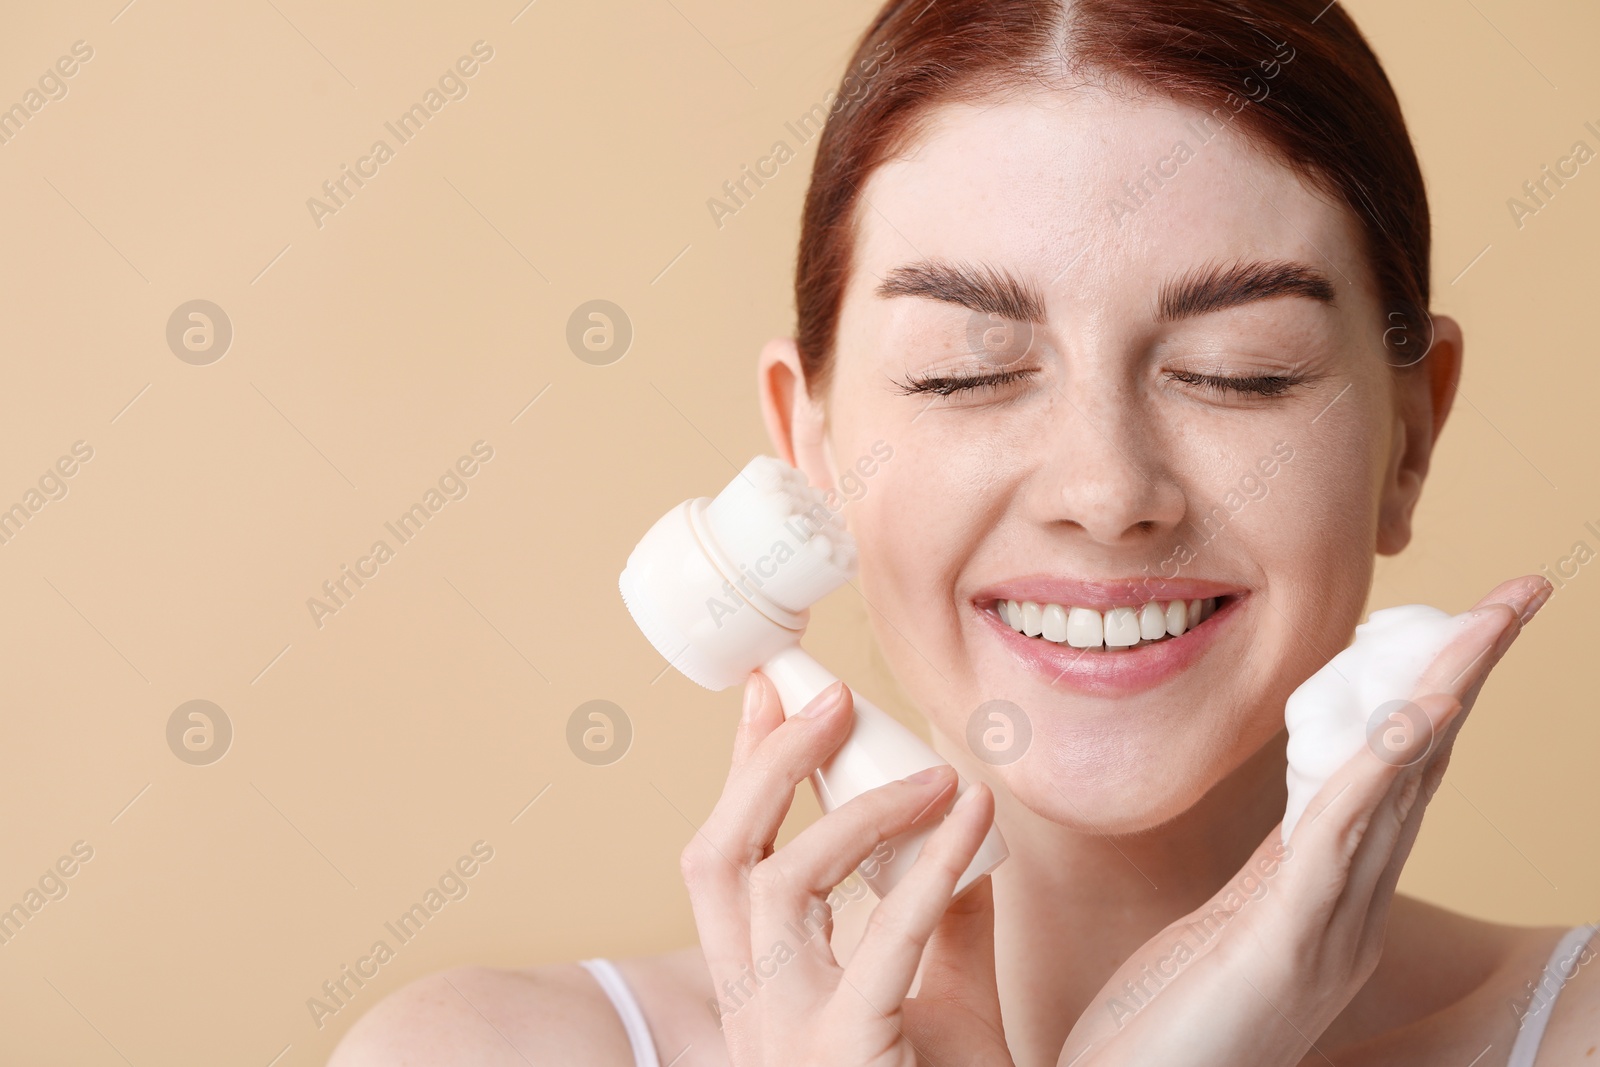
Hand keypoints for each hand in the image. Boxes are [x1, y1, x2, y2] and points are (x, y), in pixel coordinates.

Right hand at [681, 674, 1014, 1066]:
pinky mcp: (843, 1054)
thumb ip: (942, 928)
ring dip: (855, 809)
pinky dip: (930, 867)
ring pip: (775, 884)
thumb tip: (964, 843)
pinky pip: (882, 940)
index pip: (730, 860)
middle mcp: (752, 1011)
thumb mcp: (942, 1012)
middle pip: (718, 859)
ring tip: (933, 772)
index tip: (771, 689)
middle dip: (763, 764)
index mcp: (761, 993)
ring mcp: (786, 1037)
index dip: (743, 768)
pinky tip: (971, 815)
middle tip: (826, 695)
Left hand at [1057, 575, 1551, 1064]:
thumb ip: (1269, 877)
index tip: (1462, 623)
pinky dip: (1384, 769)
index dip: (1433, 697)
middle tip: (1518, 593)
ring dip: (1444, 696)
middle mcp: (1347, 912)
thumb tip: (1305, 819)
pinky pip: (1340, 840)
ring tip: (1488, 620)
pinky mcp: (1285, 948)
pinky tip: (1417, 714)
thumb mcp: (1223, 935)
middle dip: (1467, 673)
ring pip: (1399, 790)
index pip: (1394, 781)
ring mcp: (1327, 932)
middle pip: (1419, 770)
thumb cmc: (1165, 1035)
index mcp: (1329, 899)